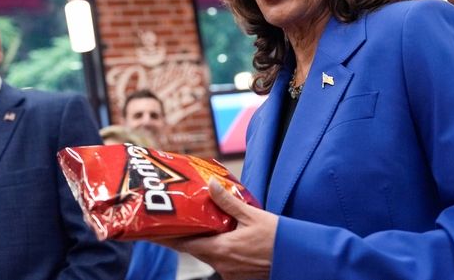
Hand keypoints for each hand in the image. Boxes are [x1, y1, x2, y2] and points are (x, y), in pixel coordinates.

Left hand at [156, 179, 277, 279]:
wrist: (298, 258)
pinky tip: (225, 238)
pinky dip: (219, 250)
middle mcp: (222, 264)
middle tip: (176, 223)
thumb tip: (211, 184)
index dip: (168, 239)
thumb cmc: (278, 238)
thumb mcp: (252, 215)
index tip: (154, 232)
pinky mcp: (240, 276)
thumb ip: (228, 201)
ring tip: (202, 226)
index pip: (185, 245)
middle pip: (196, 250)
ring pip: (209, 256)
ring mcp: (231, 272)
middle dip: (186, 237)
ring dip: (204, 243)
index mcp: (221, 249)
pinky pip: (222, 262)